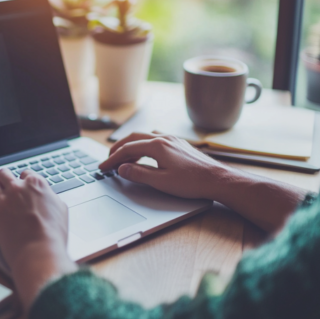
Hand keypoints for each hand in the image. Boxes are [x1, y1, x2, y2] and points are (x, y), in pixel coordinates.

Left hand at [0, 169, 76, 308]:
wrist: (40, 252)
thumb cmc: (53, 234)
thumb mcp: (61, 209)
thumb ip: (50, 198)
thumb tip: (47, 197)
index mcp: (36, 184)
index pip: (25, 173)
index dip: (23, 180)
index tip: (22, 187)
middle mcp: (17, 189)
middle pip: (3, 174)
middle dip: (3, 180)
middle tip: (3, 187)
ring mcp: (3, 201)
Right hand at [100, 132, 245, 200]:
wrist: (216, 179)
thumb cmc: (192, 182)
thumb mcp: (161, 182)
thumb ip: (139, 174)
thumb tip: (122, 168)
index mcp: (157, 146)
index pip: (128, 149)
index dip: (112, 159)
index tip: (103, 167)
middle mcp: (164, 138)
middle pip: (133, 138)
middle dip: (118, 148)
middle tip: (108, 160)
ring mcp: (172, 139)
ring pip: (144, 136)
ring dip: (131, 144)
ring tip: (123, 157)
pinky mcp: (178, 144)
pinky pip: (155, 138)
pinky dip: (143, 144)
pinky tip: (144, 152)